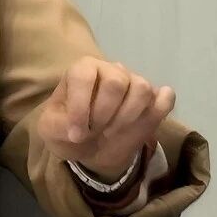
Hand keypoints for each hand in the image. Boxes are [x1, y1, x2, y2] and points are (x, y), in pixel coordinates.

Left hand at [39, 56, 174, 181]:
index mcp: (82, 69)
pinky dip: (157, 111)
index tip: (76, 134)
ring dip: (127, 117)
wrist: (91, 146)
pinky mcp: (153, 100)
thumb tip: (79, 128)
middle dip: (104, 114)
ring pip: (141, 89)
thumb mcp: (51, 130)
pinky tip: (142, 124)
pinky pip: (165, 99)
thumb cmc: (68, 130)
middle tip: (95, 132)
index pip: (84, 76)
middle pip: (115, 82)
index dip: (80, 108)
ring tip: (112, 132)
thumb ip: (58, 126)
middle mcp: (111, 70)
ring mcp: (134, 83)